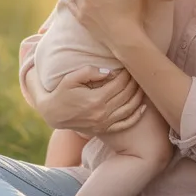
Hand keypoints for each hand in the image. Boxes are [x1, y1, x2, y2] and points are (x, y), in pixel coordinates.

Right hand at [30, 66, 145, 133]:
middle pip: (126, 95)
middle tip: (136, 72)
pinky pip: (125, 124)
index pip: (119, 84)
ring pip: (129, 109)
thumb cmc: (61, 93)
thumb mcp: (71, 78)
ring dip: (138, 96)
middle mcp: (102, 113)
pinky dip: (136, 116)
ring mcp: (104, 123)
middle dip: (134, 82)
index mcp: (95, 100)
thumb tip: (109, 71)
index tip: (128, 66)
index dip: (126, 74)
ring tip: (141, 85)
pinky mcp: (104, 129)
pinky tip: (143, 107)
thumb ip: (90, 72)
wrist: (53, 114)